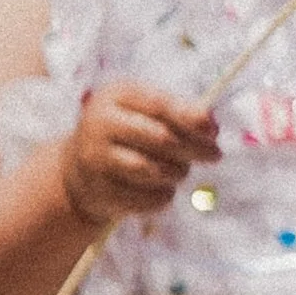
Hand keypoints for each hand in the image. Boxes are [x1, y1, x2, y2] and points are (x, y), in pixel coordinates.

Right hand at [60, 80, 222, 229]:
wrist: (81, 170)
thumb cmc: (126, 134)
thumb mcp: (145, 112)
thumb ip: (177, 113)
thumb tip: (210, 126)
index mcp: (115, 96)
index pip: (159, 106)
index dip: (191, 118)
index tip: (215, 131)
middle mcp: (100, 124)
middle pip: (160, 138)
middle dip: (193, 149)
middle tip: (214, 155)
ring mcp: (96, 159)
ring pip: (154, 170)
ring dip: (178, 173)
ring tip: (179, 171)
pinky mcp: (100, 191)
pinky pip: (147, 198)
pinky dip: (164, 196)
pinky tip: (162, 188)